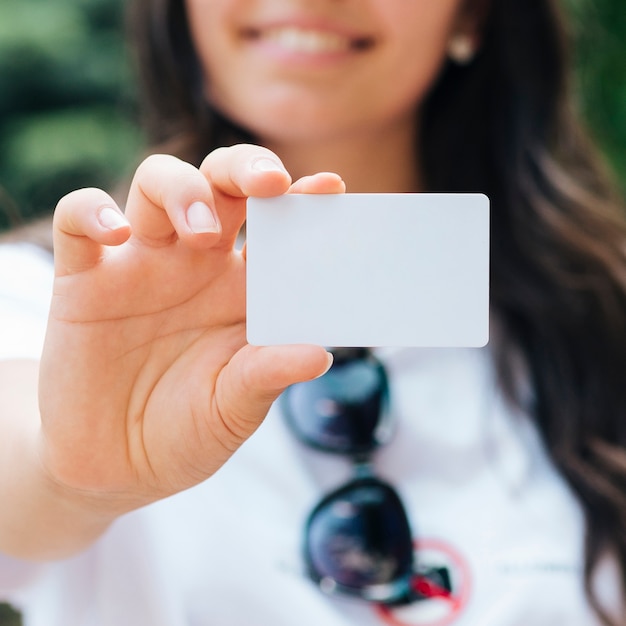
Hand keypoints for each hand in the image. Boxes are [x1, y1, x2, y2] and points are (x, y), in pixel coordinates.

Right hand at [38, 144, 343, 512]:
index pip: (276, 226)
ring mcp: (139, 266)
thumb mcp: (234, 409)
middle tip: (271, 184)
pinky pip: (78, 219)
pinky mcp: (83, 280)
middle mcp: (195, 264)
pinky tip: (116, 234)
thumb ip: (268, 375)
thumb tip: (321, 354)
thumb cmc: (187, 431)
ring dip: (183, 190)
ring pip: (156, 183)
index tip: (330, 188)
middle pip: (221, 183)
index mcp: (241, 289)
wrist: (117, 467)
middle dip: (245, 169)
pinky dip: (92, 212)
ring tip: (202, 233)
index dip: (302, 200)